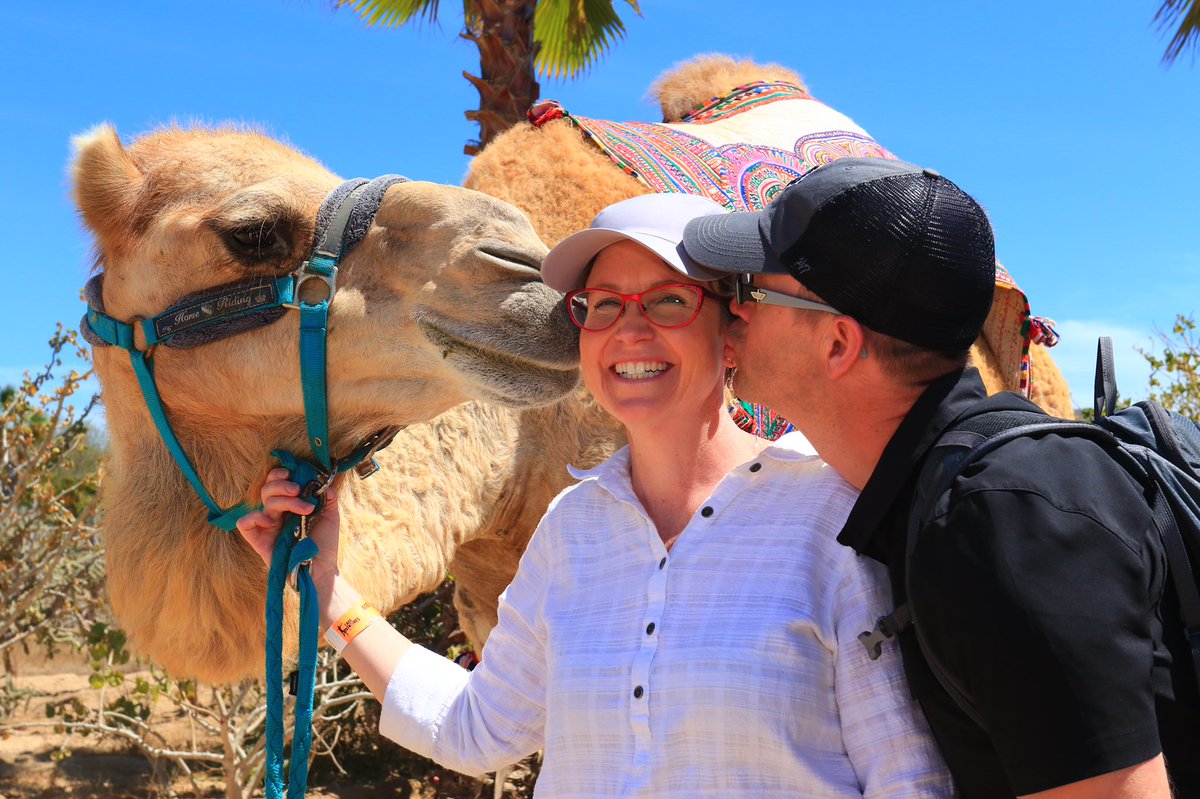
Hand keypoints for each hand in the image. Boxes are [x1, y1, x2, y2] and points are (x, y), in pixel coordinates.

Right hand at [235, 468, 342, 587]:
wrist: (322, 569)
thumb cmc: (324, 543)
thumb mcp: (330, 515)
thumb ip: (327, 495)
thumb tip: (323, 479)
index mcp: (289, 504)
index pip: (275, 482)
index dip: (280, 474)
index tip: (293, 474)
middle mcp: (276, 513)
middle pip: (268, 488)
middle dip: (283, 485)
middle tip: (298, 490)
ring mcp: (266, 526)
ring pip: (264, 501)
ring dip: (284, 500)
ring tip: (305, 509)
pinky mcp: (259, 541)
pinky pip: (244, 523)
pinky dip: (255, 517)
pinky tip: (273, 522)